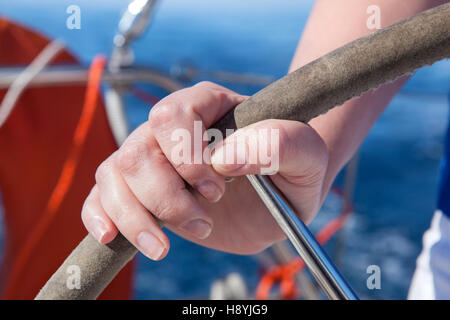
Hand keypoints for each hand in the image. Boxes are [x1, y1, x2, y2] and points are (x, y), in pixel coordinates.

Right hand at [81, 82, 328, 259]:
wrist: (279, 200)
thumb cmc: (292, 173)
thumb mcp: (307, 157)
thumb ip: (280, 143)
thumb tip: (225, 156)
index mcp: (210, 105)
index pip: (172, 114)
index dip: (187, 156)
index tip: (218, 189)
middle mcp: (173, 127)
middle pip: (138, 151)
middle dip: (166, 196)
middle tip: (205, 222)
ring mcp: (153, 157)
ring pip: (114, 173)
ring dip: (138, 216)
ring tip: (167, 245)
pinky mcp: (141, 189)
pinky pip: (102, 193)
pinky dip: (100, 215)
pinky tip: (112, 236)